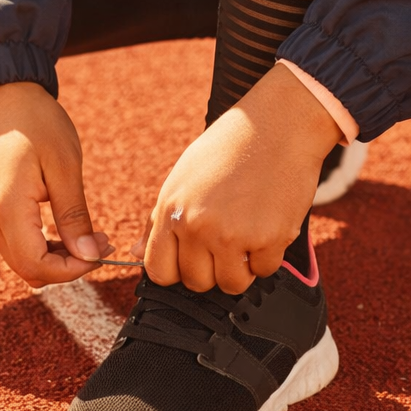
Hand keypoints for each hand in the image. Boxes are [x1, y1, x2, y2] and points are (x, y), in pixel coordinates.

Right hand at [0, 82, 110, 287]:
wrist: (2, 96)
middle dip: (68, 266)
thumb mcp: (64, 165)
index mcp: (6, 209)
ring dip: (57, 257)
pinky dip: (43, 245)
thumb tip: (89, 256)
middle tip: (101, 242)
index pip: (37, 265)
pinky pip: (16, 243)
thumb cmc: (36, 122)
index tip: (101, 250)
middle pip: (28, 269)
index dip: (73, 269)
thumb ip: (74, 215)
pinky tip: (67, 227)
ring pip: (22, 260)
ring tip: (90, 234)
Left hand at [131, 65, 341, 294]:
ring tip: (247, 232)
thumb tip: (134, 253)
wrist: (277, 126)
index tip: (192, 257)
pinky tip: (268, 222)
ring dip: (241, 267)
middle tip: (226, 238)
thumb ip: (159, 219)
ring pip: (231, 284)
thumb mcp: (183, 177)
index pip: (159, 272)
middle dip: (212, 268)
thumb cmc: (228, 149)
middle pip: (196, 282)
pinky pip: (264, 270)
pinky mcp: (268, 239)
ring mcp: (233, 235)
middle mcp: (197, 226)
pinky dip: (268, 254)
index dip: (176, 270)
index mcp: (171, 209)